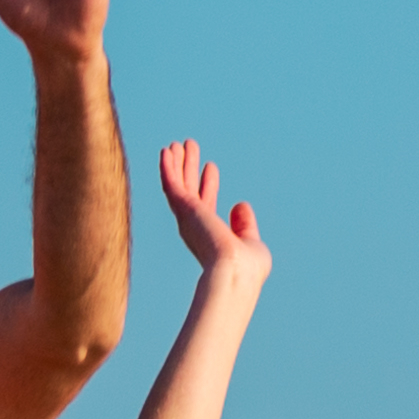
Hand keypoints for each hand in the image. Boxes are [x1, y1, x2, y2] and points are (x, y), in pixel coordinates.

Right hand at [157, 137, 261, 276]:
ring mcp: (188, 219)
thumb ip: (244, 225)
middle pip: (190, 191)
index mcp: (210, 235)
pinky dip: (168, 168)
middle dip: (189, 169)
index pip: (208, 204)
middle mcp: (195, 227)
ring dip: (177, 164)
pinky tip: (167, 152)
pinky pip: (172, 184)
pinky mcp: (184, 210)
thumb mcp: (251, 242)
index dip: (209, 184)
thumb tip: (240, 204)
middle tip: (188, 147)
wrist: (235, 273)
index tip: (210, 166)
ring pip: (178, 186)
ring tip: (176, 144)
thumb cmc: (247, 267)